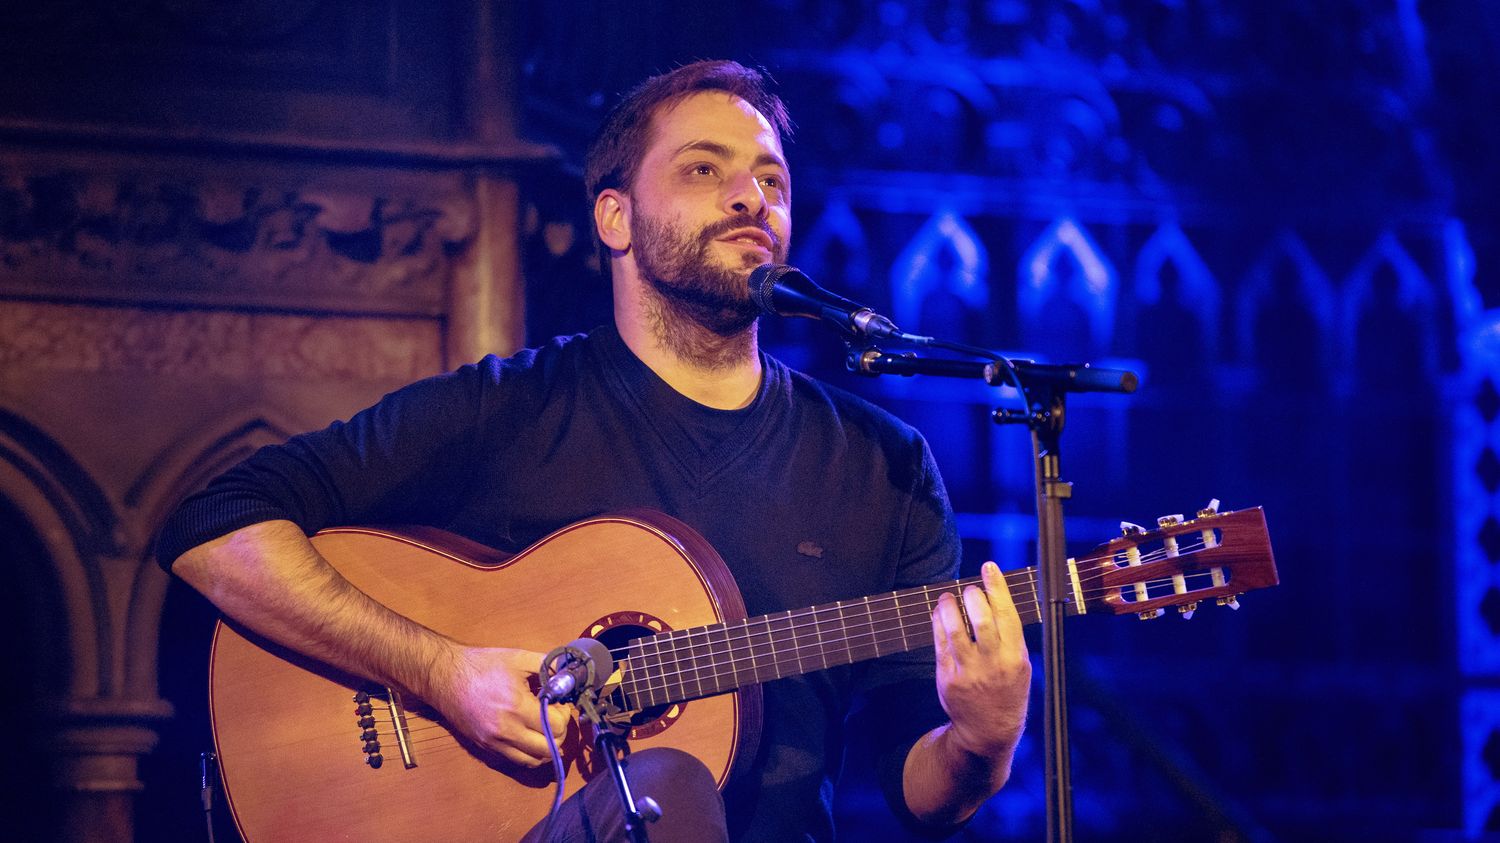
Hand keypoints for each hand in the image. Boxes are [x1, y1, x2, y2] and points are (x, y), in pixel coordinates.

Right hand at [425, 645, 571, 766]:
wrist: (445, 677)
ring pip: (534, 761)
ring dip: (546, 747)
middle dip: (559, 733)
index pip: (556, 727)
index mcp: (516, 706)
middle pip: (549, 749)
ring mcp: (494, 743)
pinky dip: (530, 753)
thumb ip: (549, 665)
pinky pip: (517, 761)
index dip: (563, 715)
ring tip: (544, 727)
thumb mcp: (518, 657)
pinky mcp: (486, 748)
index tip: (558, 702)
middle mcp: (506, 730)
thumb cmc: (482, 665)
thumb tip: (570, 673)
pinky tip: (529, 735)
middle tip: (554, 716)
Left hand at [931, 561, 1030, 759]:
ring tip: (947, 598)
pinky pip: (940, 644)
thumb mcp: (1020, 665)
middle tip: (968, 590)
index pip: (1007, 615)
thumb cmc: (1006, 689)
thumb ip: (1008, 635)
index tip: (989, 567)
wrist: (988, 731)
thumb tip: (993, 594)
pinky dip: (938, 623)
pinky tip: (939, 613)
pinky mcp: (948, 679)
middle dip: (972, 597)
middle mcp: (993, 664)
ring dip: (948, 607)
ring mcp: (968, 672)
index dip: (997, 587)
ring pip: (955, 630)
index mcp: (1015, 658)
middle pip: (981, 620)